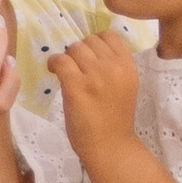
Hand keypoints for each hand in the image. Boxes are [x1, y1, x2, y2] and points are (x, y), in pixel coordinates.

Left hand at [48, 30, 139, 166]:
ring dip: (67, 58)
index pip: (109, 35)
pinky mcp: (76, 86)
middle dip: (79, 53)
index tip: (88, 58)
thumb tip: (87, 49)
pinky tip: (53, 72)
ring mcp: (95, 75)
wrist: (111, 147)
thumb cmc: (114, 120)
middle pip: (88, 41)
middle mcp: (114, 66)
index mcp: (128, 65)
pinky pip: (60, 61)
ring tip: (65, 72)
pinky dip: (53, 63)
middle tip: (75, 69)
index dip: (95, 43)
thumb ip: (112, 66)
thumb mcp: (123, 85)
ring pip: (73, 48)